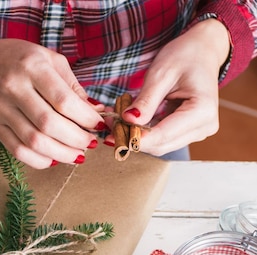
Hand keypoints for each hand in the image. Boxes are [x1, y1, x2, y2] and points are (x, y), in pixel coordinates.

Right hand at [0, 33, 102, 167]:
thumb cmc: (19, 59)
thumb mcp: (49, 60)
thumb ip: (72, 86)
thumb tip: (97, 112)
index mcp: (32, 66)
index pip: (63, 100)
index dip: (85, 118)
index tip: (98, 125)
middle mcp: (14, 88)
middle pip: (49, 124)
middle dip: (76, 139)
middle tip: (90, 144)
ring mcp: (2, 110)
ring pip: (34, 141)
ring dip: (61, 154)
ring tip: (77, 155)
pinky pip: (18, 151)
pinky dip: (40, 160)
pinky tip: (54, 159)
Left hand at [106, 19, 230, 155]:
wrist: (203, 51)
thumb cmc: (186, 55)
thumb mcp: (162, 73)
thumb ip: (146, 100)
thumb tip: (128, 121)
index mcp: (202, 111)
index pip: (164, 134)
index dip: (136, 138)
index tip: (112, 136)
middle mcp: (203, 127)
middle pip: (161, 145)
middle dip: (133, 138)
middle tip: (109, 125)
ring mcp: (197, 132)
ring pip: (159, 145)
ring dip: (136, 136)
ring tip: (116, 121)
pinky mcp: (188, 132)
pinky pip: (162, 139)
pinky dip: (143, 132)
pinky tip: (128, 122)